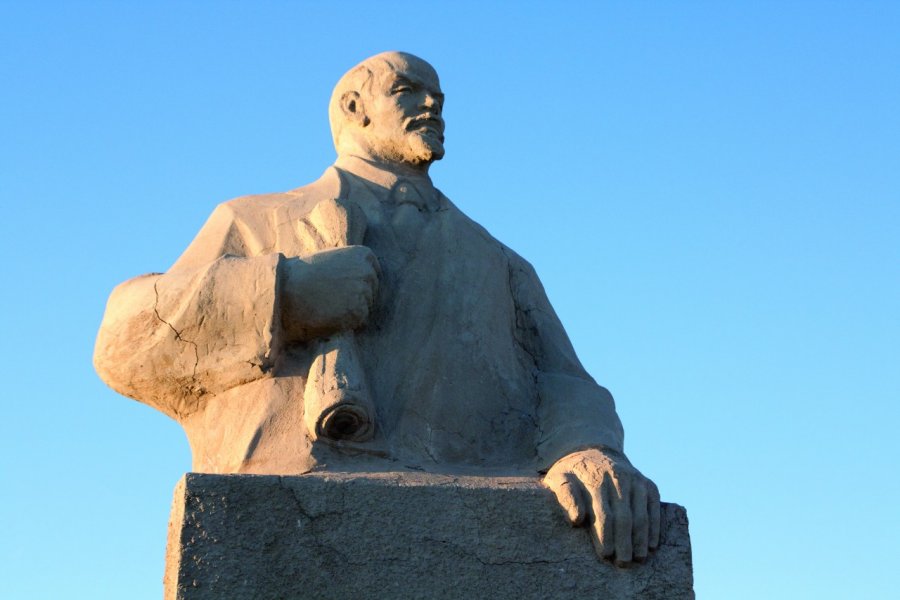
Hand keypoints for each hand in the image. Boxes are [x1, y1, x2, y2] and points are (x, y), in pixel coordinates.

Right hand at [281, 245, 380, 339]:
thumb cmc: (302, 274)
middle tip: (334, 300)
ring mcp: (365, 291)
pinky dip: (347, 322)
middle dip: (358, 298)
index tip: (347, 289)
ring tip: (328, 306)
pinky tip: (330, 315)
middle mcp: (368, 271)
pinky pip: (359, 321)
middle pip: (372, 291)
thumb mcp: (331, 259)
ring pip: (366, 307)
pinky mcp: (359, 311)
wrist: (286, 289)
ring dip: (352, 310)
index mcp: (363, 255)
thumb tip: (362, 281)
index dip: (360, 283)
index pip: (374, 273)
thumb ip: (350, 266)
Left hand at [544, 448, 659, 565]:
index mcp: (594, 479)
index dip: (606, 537)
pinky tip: (651, 545)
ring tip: (638, 559)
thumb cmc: (573, 473)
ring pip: (641, 514)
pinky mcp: (647, 484)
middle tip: (623, 564)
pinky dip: (654, 527)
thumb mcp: (559, 478)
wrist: (593, 451)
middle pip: (624, 517)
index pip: (603, 514)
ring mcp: (635, 480)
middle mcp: (618, 478)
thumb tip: (577, 519)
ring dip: (641, 539)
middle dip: (624, 543)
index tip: (606, 556)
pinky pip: (654, 507)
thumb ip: (565, 496)